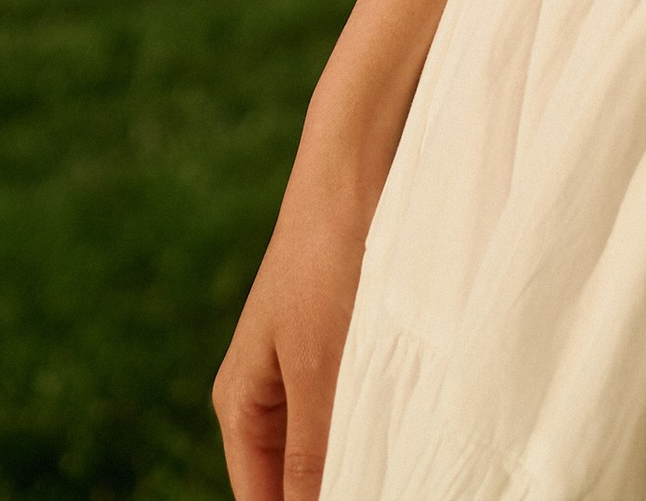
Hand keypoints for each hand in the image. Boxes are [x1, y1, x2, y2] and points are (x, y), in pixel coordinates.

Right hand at [214, 173, 375, 500]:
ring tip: (398, 466)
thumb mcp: (317, 369)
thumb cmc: (323, 264)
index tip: (357, 500)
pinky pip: (350, 412)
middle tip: (386, 481)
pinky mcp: (340, 352)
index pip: (260, 499)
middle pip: (291, 479)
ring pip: (327, 447)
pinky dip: (373, 429)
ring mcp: (304, 374)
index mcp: (240, 406)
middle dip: (330, 488)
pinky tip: (406, 435)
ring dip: (359, 461)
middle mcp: (266, 397)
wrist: (352, 177)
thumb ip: (310, 452)